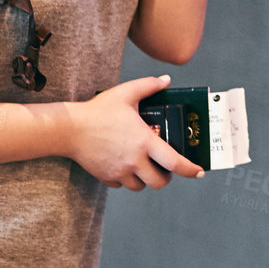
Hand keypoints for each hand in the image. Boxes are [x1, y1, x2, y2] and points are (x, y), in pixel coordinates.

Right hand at [69, 74, 204, 190]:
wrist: (70, 129)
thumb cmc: (98, 110)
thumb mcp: (126, 93)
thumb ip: (148, 86)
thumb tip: (166, 80)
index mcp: (144, 141)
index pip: (175, 162)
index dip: (190, 169)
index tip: (198, 171)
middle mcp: (134, 160)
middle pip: (159, 182)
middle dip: (166, 177)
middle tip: (164, 168)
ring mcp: (120, 171)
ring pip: (140, 186)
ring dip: (145, 180)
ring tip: (144, 167)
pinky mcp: (106, 177)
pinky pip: (121, 185)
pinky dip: (126, 179)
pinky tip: (124, 166)